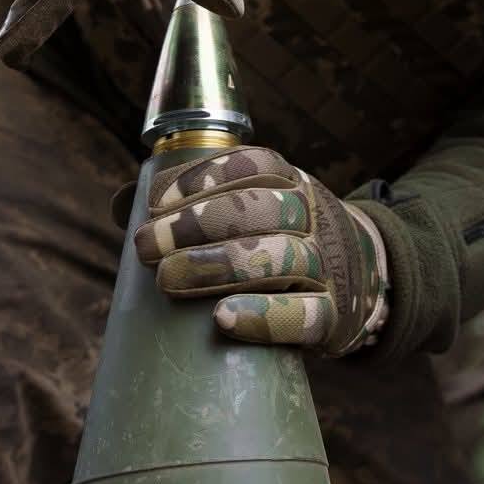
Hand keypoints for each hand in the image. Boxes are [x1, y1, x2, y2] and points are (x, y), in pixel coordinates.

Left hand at [133, 145, 389, 354]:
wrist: (359, 281)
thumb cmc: (278, 242)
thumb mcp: (250, 211)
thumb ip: (188, 206)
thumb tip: (124, 204)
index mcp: (291, 184)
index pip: (256, 165)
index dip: (206, 177)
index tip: (158, 201)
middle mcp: (313, 218)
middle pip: (265, 209)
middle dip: (198, 224)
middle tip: (146, 246)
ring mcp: (325, 267)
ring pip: (283, 258)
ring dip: (219, 266)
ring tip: (167, 280)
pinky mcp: (331, 317)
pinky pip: (305, 315)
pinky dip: (264, 317)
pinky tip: (222, 318)